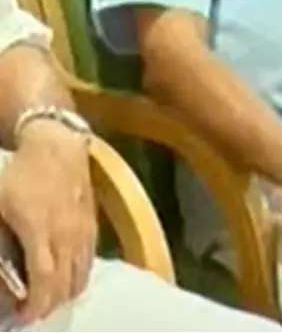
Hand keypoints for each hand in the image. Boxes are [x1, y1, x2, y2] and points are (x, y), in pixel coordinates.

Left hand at [0, 123, 94, 324]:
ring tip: (51, 304)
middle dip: (50, 305)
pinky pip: (90, 259)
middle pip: (64, 283)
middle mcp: (66, 236)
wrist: (57, 145)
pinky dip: (80, 276)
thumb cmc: (20, 173)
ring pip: (81, 273)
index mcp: (40, 232)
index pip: (43, 280)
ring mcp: (83, 230)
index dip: (35, 304)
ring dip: (66, 294)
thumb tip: (4, 265)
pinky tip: (71, 282)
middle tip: (35, 316)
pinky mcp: (92, 224)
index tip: (24, 317)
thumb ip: (1, 239)